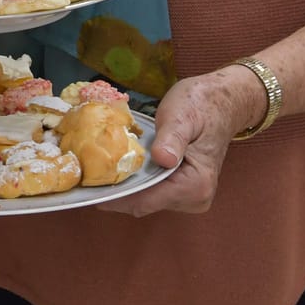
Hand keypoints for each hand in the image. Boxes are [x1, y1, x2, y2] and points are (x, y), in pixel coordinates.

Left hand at [97, 68, 263, 216]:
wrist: (221, 101)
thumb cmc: (201, 105)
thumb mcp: (183, 115)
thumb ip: (172, 138)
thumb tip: (163, 159)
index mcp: (196, 184)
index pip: (148, 200)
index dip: (117, 196)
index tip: (88, 189)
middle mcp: (195, 198)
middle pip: (144, 203)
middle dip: (115, 192)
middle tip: (83, 177)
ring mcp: (189, 196)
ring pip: (145, 199)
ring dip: (122, 187)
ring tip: (93, 171)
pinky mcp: (182, 188)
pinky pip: (151, 191)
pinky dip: (133, 182)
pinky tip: (114, 168)